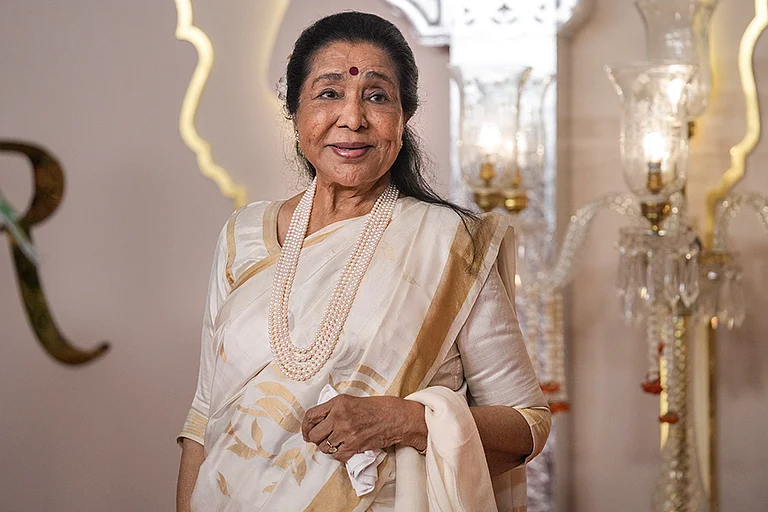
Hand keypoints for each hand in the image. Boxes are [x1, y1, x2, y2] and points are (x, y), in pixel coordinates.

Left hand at [301, 394, 426, 461]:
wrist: (394, 417)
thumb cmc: (376, 407)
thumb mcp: (351, 400)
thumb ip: (334, 409)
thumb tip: (318, 421)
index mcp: (337, 403)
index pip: (311, 415)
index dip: (305, 426)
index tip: (306, 431)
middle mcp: (339, 417)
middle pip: (314, 434)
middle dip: (315, 439)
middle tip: (320, 439)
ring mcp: (346, 433)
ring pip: (324, 447)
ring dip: (327, 447)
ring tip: (335, 443)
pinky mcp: (354, 446)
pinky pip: (336, 456)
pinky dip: (338, 454)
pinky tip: (344, 448)